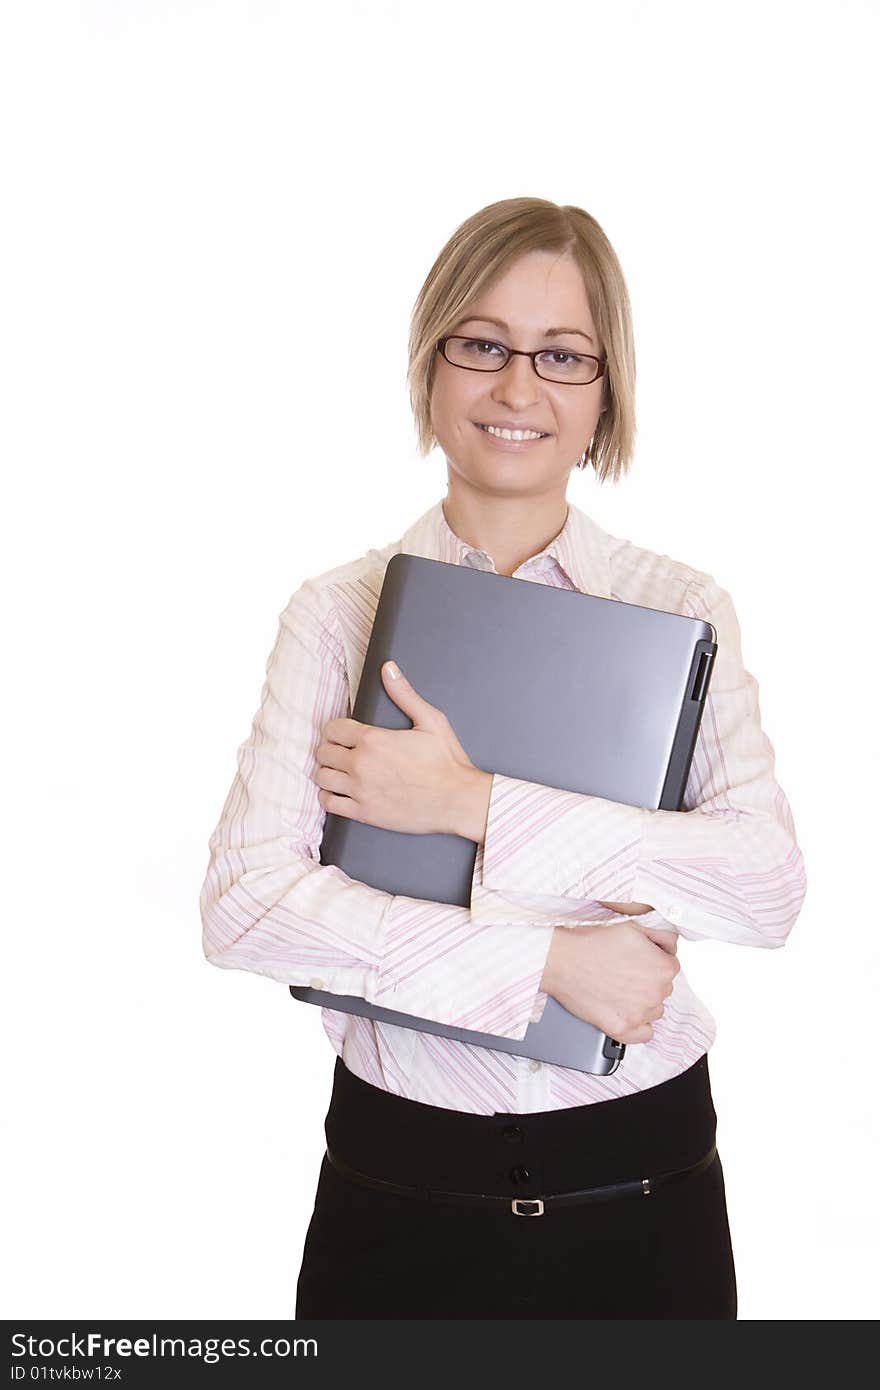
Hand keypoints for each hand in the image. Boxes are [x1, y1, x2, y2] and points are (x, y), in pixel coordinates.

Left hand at [311, 661, 475, 835]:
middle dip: (330, 749)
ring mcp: (360, 790)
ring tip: (340, 772)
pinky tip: (340, 792)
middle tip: (342, 752)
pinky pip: (328, 803)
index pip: (331, 729)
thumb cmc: (447, 761)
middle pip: (323, 752)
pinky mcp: (363, 813)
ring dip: (328, 772)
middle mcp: (361, 764)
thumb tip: (388, 668)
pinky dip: (329, 796)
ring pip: (321, 777)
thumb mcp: (430, 721)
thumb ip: (404, 694)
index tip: (343, 735)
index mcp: (373, 739)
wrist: (457, 800)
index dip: (335, 730)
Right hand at [540, 921, 679, 1043]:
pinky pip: (644, 1034)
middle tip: (623, 971)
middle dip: (647, 981)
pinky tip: (624, 1011)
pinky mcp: (622, 1028)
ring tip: (618, 988)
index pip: (669, 967)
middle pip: (662, 989)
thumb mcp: (633, 925)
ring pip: (653, 1010)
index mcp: (663, 967)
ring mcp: (639, 1013)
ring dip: (641, 1001)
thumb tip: (672, 945)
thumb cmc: (591, 940)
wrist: (560, 958)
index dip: (652, 961)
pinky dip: (637, 1025)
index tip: (636, 960)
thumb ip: (662, 934)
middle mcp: (656, 993)